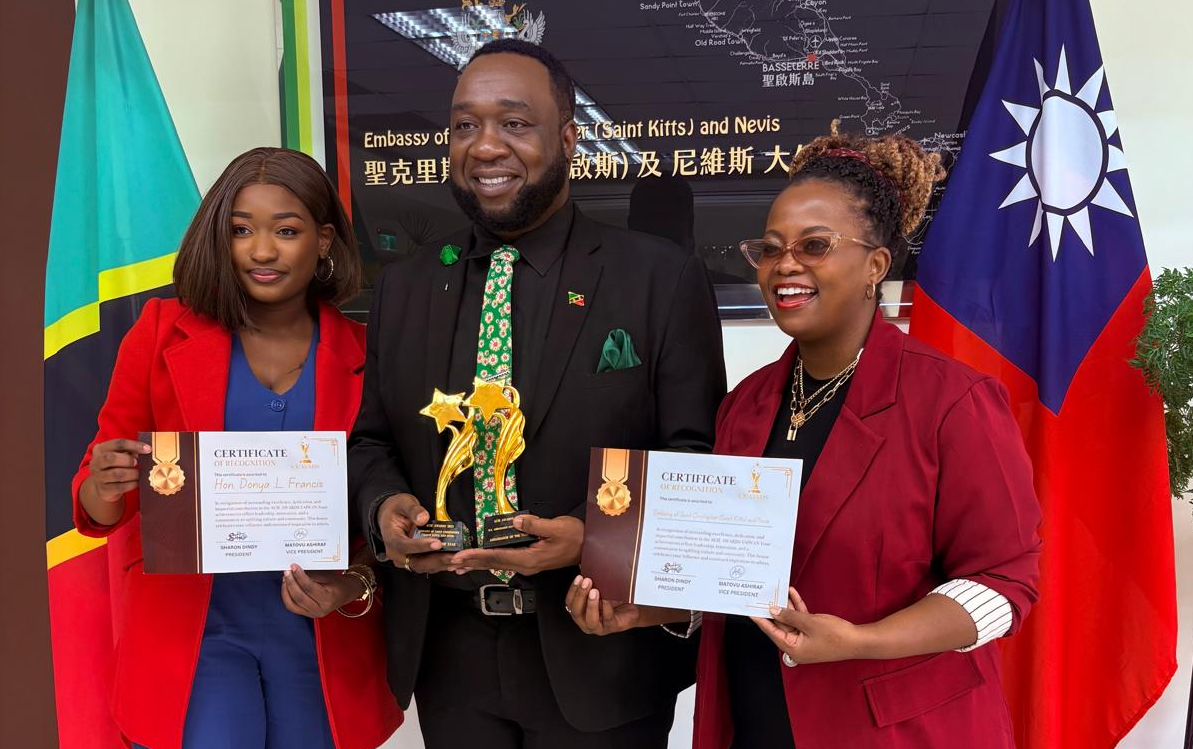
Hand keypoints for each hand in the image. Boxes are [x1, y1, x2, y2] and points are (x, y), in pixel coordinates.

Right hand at [86, 438, 150, 502]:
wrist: (102, 486)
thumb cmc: (114, 466)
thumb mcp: (119, 455)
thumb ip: (130, 451)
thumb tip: (144, 450)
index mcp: (100, 449)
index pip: (117, 444)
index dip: (134, 445)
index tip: (148, 449)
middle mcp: (96, 462)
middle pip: (111, 458)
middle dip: (128, 460)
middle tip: (137, 463)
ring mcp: (98, 477)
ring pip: (117, 474)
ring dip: (132, 473)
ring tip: (138, 474)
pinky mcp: (103, 490)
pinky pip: (120, 487)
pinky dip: (132, 484)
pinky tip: (136, 482)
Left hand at [280, 564, 365, 617]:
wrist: (344, 594)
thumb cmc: (337, 583)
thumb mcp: (328, 577)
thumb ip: (312, 575)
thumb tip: (296, 569)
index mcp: (328, 599)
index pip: (310, 588)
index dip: (300, 576)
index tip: (294, 566)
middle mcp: (320, 609)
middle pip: (299, 597)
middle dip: (291, 583)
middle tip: (287, 571)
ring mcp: (312, 614)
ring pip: (293, 604)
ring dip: (286, 590)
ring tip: (285, 578)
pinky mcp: (307, 615)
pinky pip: (292, 607)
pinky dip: (286, 597)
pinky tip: (286, 587)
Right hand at [375, 493, 458, 573]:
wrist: (391, 516)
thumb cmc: (397, 509)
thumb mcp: (403, 503)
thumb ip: (413, 510)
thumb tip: (423, 518)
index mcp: (391, 538)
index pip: (404, 546)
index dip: (421, 546)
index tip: (438, 543)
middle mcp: (396, 553)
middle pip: (416, 562)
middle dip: (437, 560)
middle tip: (454, 556)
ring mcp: (405, 559)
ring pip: (423, 567)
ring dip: (442, 564)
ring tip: (458, 559)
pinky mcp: (414, 560)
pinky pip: (427, 565)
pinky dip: (441, 564)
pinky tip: (455, 561)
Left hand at [450, 515, 582, 576]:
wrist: (588, 547)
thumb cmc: (575, 536)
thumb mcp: (556, 527)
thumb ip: (534, 525)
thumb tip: (514, 522)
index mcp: (530, 559)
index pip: (498, 557)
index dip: (477, 556)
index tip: (461, 556)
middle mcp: (526, 565)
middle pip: (494, 564)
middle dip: (472, 562)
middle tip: (452, 562)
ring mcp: (528, 565)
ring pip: (498, 564)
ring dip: (478, 563)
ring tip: (460, 565)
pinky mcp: (530, 561)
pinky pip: (505, 562)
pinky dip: (490, 561)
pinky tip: (482, 561)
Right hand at [565, 575, 676, 635]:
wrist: (633, 608)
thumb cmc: (614, 597)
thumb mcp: (601, 586)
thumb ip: (591, 577)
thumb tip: (586, 559)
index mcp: (580, 611)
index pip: (569, 603)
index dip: (572, 590)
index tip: (579, 577)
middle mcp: (586, 621)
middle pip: (576, 612)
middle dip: (580, 596)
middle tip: (587, 581)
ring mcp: (598, 627)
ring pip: (590, 619)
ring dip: (591, 605)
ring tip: (595, 591)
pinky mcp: (611, 628)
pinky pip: (607, 619)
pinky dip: (606, 608)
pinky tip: (607, 599)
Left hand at [752, 587, 862, 665]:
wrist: (858, 641)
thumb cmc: (835, 636)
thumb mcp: (809, 623)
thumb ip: (789, 616)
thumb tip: (773, 611)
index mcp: (793, 649)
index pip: (772, 632)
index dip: (761, 620)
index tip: (750, 611)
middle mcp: (797, 646)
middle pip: (781, 626)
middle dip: (774, 609)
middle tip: (763, 596)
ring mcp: (805, 640)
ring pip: (791, 620)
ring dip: (786, 606)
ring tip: (778, 590)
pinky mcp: (813, 633)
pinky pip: (801, 619)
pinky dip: (798, 608)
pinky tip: (793, 594)